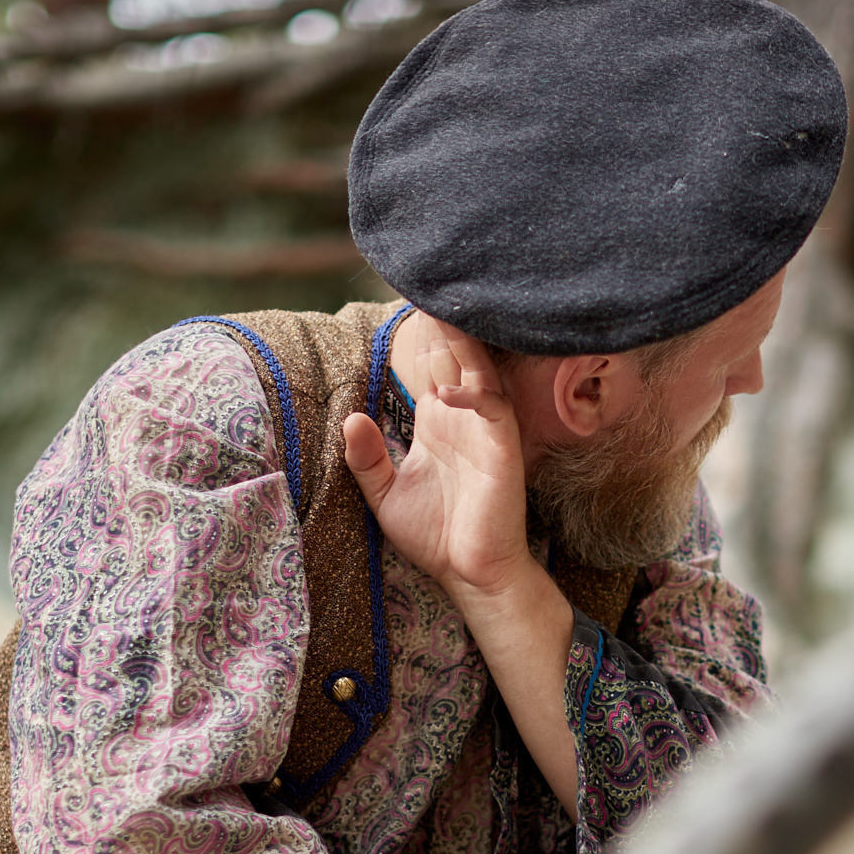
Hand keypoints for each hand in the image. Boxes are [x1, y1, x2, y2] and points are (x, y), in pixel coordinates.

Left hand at [343, 314, 538, 600]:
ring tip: (442, 310)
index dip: (421, 331)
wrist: (470, 574)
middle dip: (441, 320)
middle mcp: (463, 417)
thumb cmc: (435, 536)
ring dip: (461, 343)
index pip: (431, 363)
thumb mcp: (385, 494)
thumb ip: (366, 458)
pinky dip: (471, 398)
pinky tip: (446, 393)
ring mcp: (485, 431)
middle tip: (425, 279)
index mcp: (438, 420)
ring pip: (478, 371)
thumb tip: (351, 417)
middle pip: (454, 354)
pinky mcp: (502, 452)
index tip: (405, 293)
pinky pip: (492, 411)